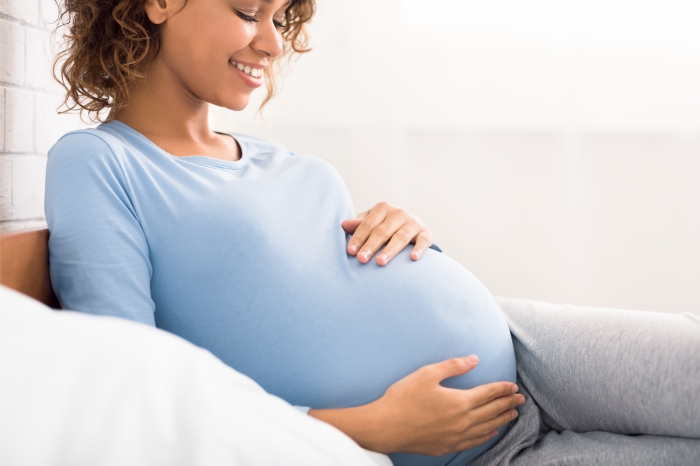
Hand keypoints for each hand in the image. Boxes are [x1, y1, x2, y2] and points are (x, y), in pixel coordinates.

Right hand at [308, 356, 523, 455]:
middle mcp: (463, 421)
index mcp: (460, 401)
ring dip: (501, 420)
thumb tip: (474, 359)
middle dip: (508, 403)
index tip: (514, 386)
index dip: (502, 389)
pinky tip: (490, 432)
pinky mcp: (447, 446)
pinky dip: (486, 436)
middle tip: (521, 400)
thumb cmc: (403, 398)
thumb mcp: (427, 374)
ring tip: (512, 415)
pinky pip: (474, 442)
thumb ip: (453, 366)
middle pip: (492, 411)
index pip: (488, 394)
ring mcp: (456, 436)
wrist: (386, 427)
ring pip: (486, 428)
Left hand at [342, 202, 432, 265]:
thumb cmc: (385, 226)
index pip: (368, 224)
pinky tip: (413, 258)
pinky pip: (423, 241)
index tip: (351, 252)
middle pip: (382, 231)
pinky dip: (419, 249)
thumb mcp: (372, 223)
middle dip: (371, 246)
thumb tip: (343, 224)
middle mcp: (399, 213)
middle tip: (361, 259)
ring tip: (380, 262)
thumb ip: (359, 225)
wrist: (412, 227)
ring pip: (400, 237)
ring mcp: (413, 223)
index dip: (358, 238)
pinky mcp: (426, 233)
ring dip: (390, 250)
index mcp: (383, 208)